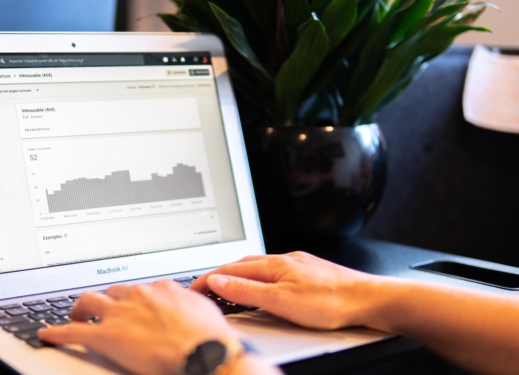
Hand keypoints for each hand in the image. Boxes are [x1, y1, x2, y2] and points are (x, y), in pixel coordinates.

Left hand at [38, 280, 238, 374]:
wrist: (205, 352)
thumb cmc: (210, 337)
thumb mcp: (205, 311)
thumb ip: (191, 305)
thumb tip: (192, 308)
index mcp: (161, 289)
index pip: (141, 288)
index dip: (135, 297)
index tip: (133, 303)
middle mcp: (138, 295)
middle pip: (113, 290)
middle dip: (106, 298)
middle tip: (101, 307)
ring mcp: (120, 313)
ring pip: (89, 301)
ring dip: (80, 307)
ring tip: (75, 313)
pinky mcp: (106, 335)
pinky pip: (74, 330)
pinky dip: (57, 332)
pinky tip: (49, 334)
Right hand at [190, 252, 381, 329]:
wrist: (369, 300)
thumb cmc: (332, 302)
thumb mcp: (282, 301)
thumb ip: (247, 292)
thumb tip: (219, 282)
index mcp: (272, 265)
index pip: (228, 270)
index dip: (207, 279)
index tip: (192, 288)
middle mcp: (282, 260)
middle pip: (240, 265)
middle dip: (219, 275)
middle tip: (204, 289)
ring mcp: (296, 264)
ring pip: (257, 267)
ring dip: (237, 276)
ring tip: (226, 289)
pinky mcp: (307, 272)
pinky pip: (272, 271)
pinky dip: (256, 279)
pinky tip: (262, 287)